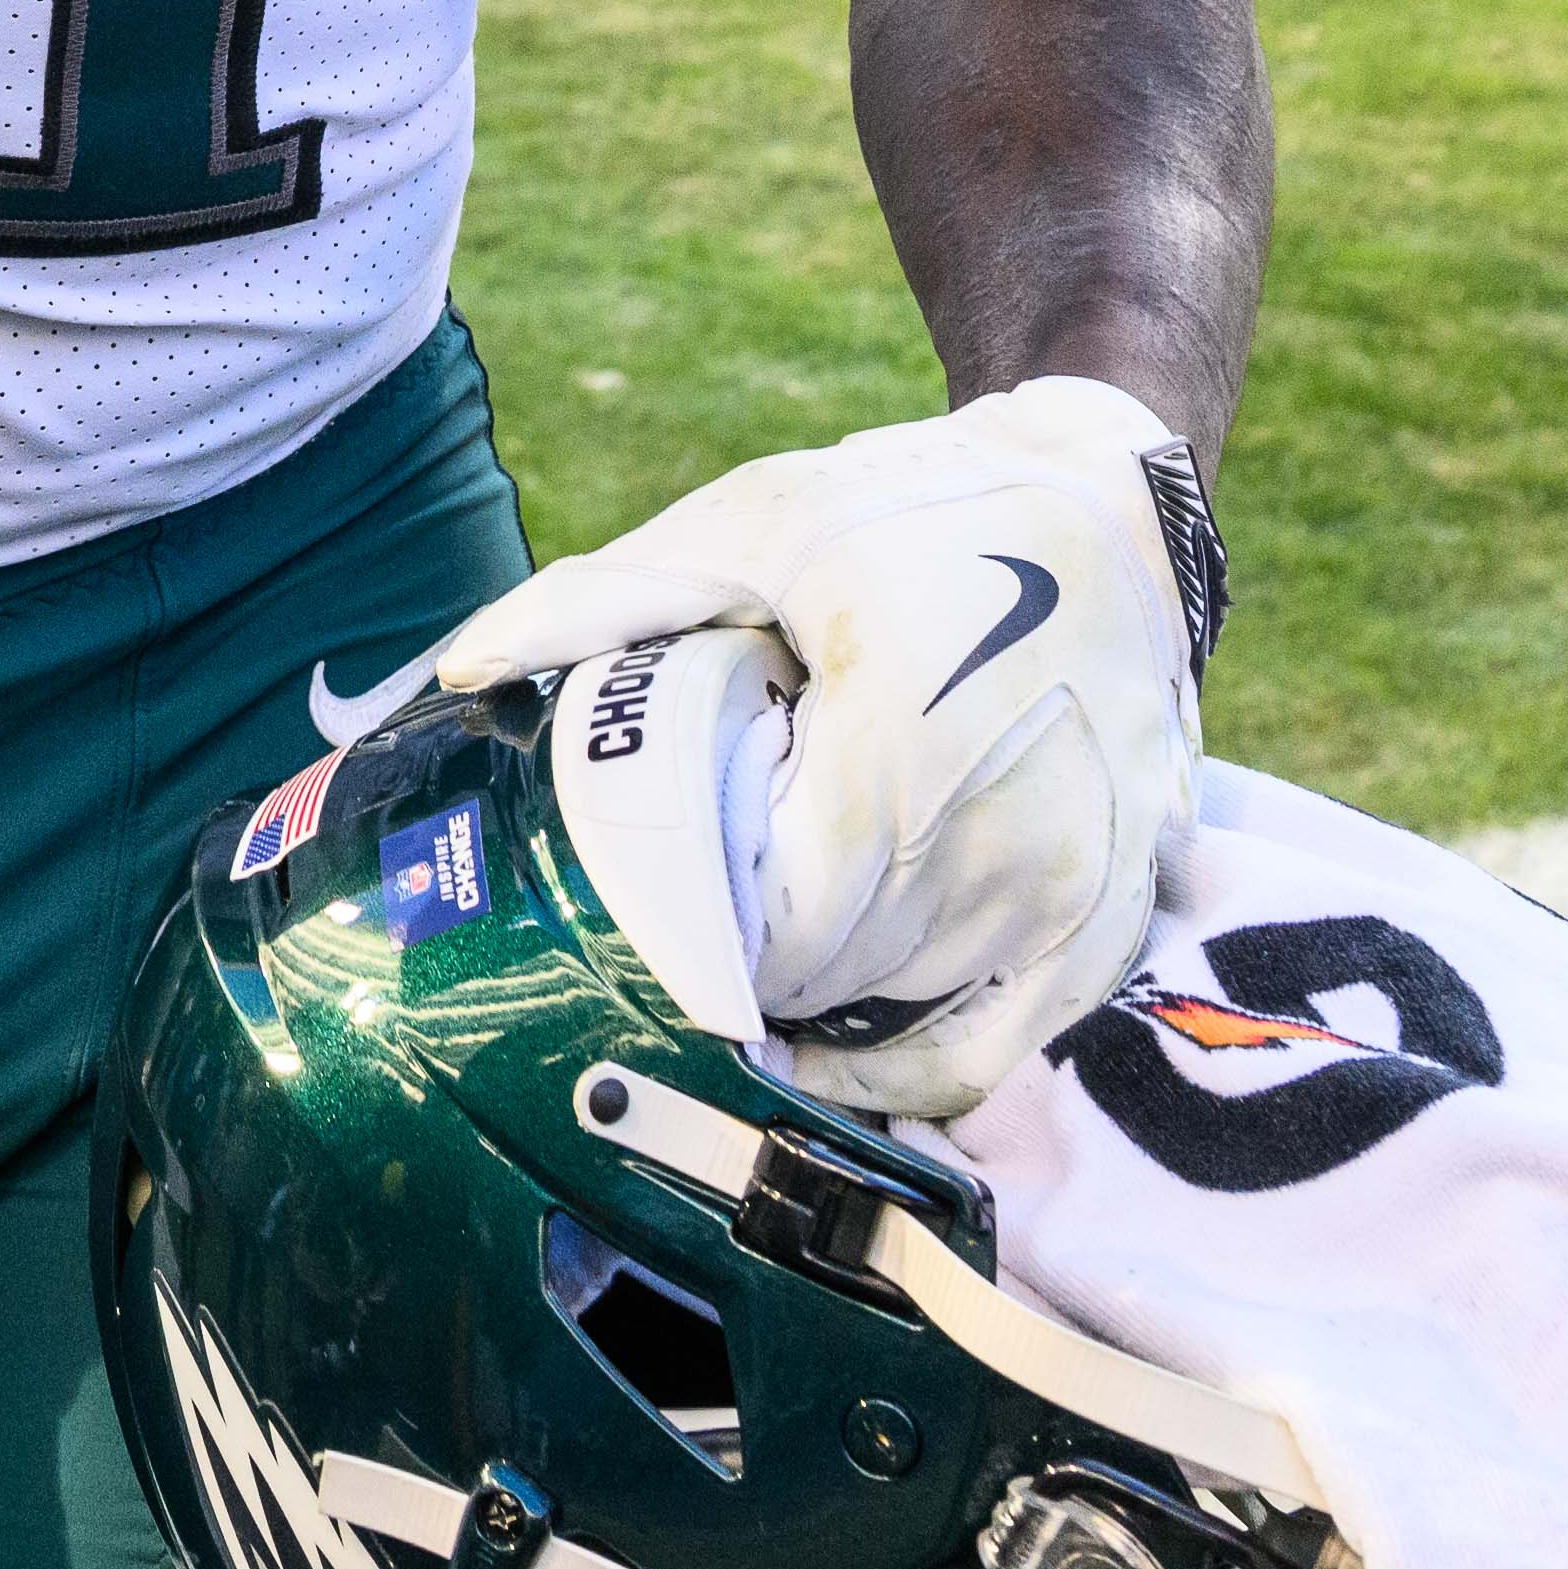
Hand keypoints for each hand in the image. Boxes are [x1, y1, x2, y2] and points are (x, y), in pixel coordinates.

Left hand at [438, 373, 1217, 1116]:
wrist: (1111, 501)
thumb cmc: (923, 504)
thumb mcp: (756, 521)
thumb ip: (603, 599)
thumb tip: (456, 668)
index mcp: (911, 757)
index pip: (781, 928)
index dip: (699, 930)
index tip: (643, 898)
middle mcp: (1009, 849)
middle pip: (835, 979)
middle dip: (748, 956)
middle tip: (685, 910)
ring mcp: (1074, 897)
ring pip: (907, 1021)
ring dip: (825, 1001)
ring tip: (759, 936)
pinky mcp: (1112, 920)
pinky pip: (1000, 1048)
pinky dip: (915, 1067)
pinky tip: (836, 1049)